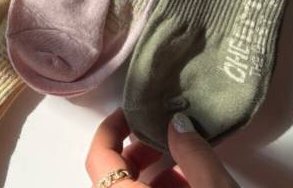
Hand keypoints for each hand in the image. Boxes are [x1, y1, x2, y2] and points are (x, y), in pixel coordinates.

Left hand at [85, 109, 238, 187]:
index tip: (130, 112)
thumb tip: (178, 124)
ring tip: (186, 160)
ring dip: (154, 174)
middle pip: (113, 173)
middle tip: (164, 134)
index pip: (98, 157)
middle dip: (139, 151)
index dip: (112, 129)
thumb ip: (193, 154)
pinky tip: (192, 184)